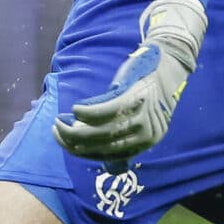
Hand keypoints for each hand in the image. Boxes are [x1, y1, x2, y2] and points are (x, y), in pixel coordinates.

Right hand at [53, 0, 207, 169]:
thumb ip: (121, 138)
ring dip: (74, 129)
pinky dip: (87, 113)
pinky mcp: (134, 98)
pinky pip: (105, 111)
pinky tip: (75, 109)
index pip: (109, 157)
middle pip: (102, 146)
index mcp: (146, 143)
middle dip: (73, 143)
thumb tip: (96, 157)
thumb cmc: (146, 93)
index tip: (66, 145)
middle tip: (56, 132)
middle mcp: (146, 135)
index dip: (84, 153)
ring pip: (101, 131)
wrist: (166, 66)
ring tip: (59, 123)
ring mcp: (141, 117)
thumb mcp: (137, 120)